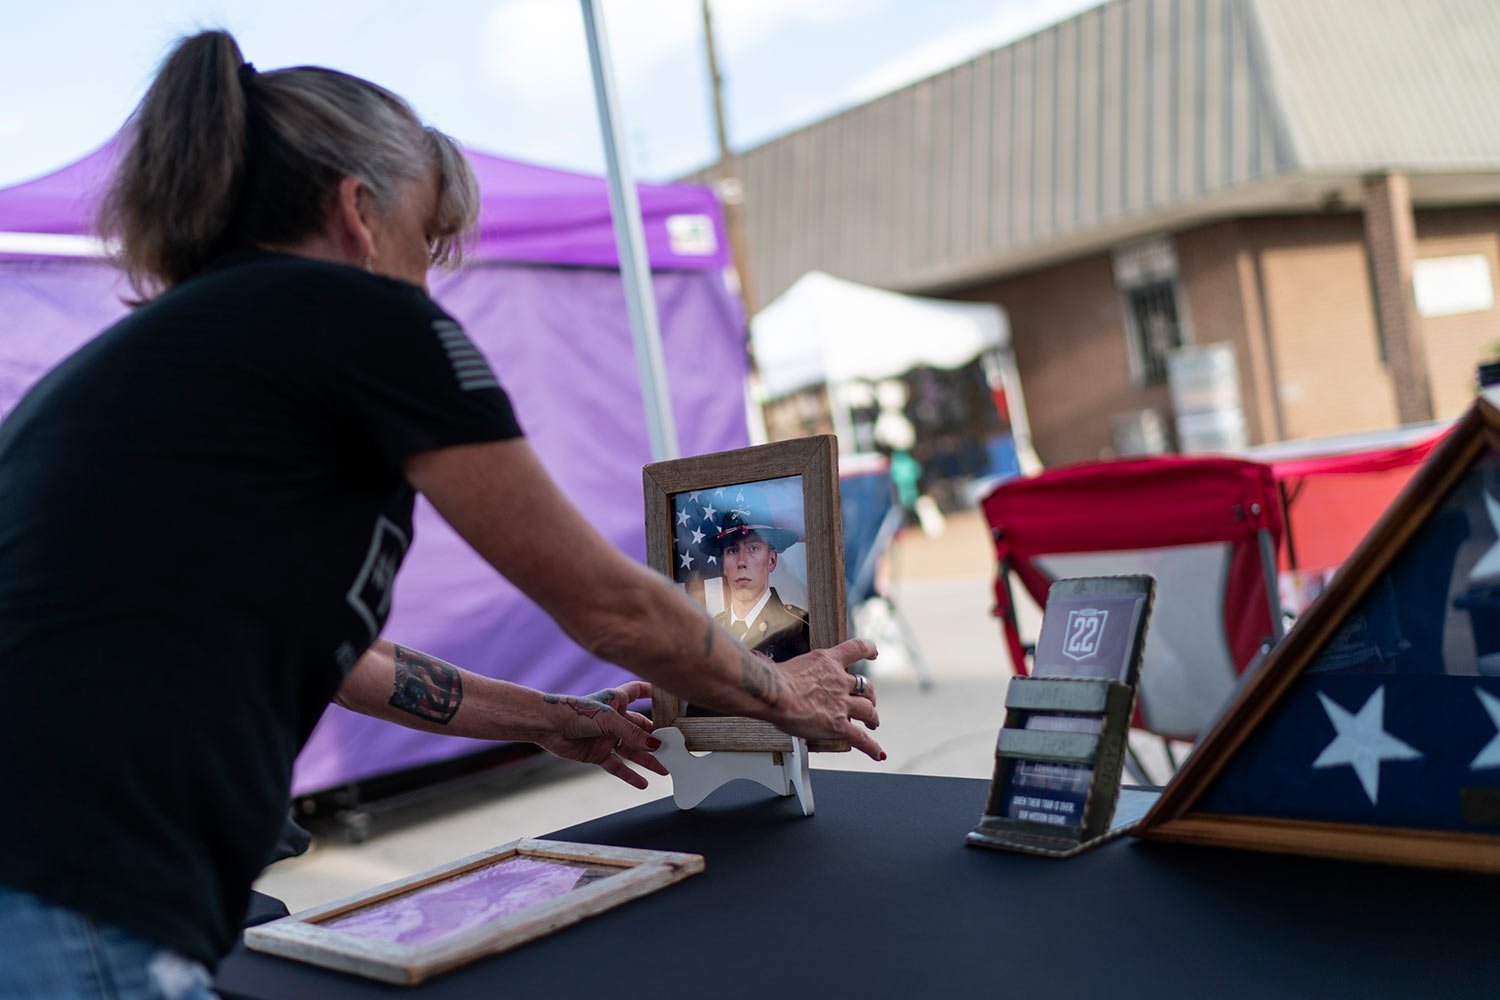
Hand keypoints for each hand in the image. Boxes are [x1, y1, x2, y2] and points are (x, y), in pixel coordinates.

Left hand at [535, 681, 668, 788]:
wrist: (548, 726)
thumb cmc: (576, 712)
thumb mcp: (609, 720)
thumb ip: (633, 733)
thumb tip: (655, 746)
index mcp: (617, 701)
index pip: (639, 691)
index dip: (653, 692)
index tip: (669, 697)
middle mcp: (614, 718)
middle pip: (641, 728)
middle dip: (657, 738)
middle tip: (675, 749)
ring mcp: (606, 737)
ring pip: (632, 750)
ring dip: (648, 760)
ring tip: (665, 770)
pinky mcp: (597, 753)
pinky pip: (617, 766)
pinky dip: (629, 775)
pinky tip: (643, 784)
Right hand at [770, 639, 883, 761]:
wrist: (775, 693)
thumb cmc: (774, 680)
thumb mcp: (789, 666)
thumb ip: (792, 671)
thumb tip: (772, 672)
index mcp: (827, 661)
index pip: (855, 649)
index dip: (868, 650)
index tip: (873, 653)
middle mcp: (839, 681)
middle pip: (865, 686)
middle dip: (869, 695)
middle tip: (868, 701)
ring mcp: (842, 704)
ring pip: (868, 710)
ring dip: (872, 717)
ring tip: (872, 723)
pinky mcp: (838, 725)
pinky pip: (861, 738)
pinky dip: (872, 747)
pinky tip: (877, 753)